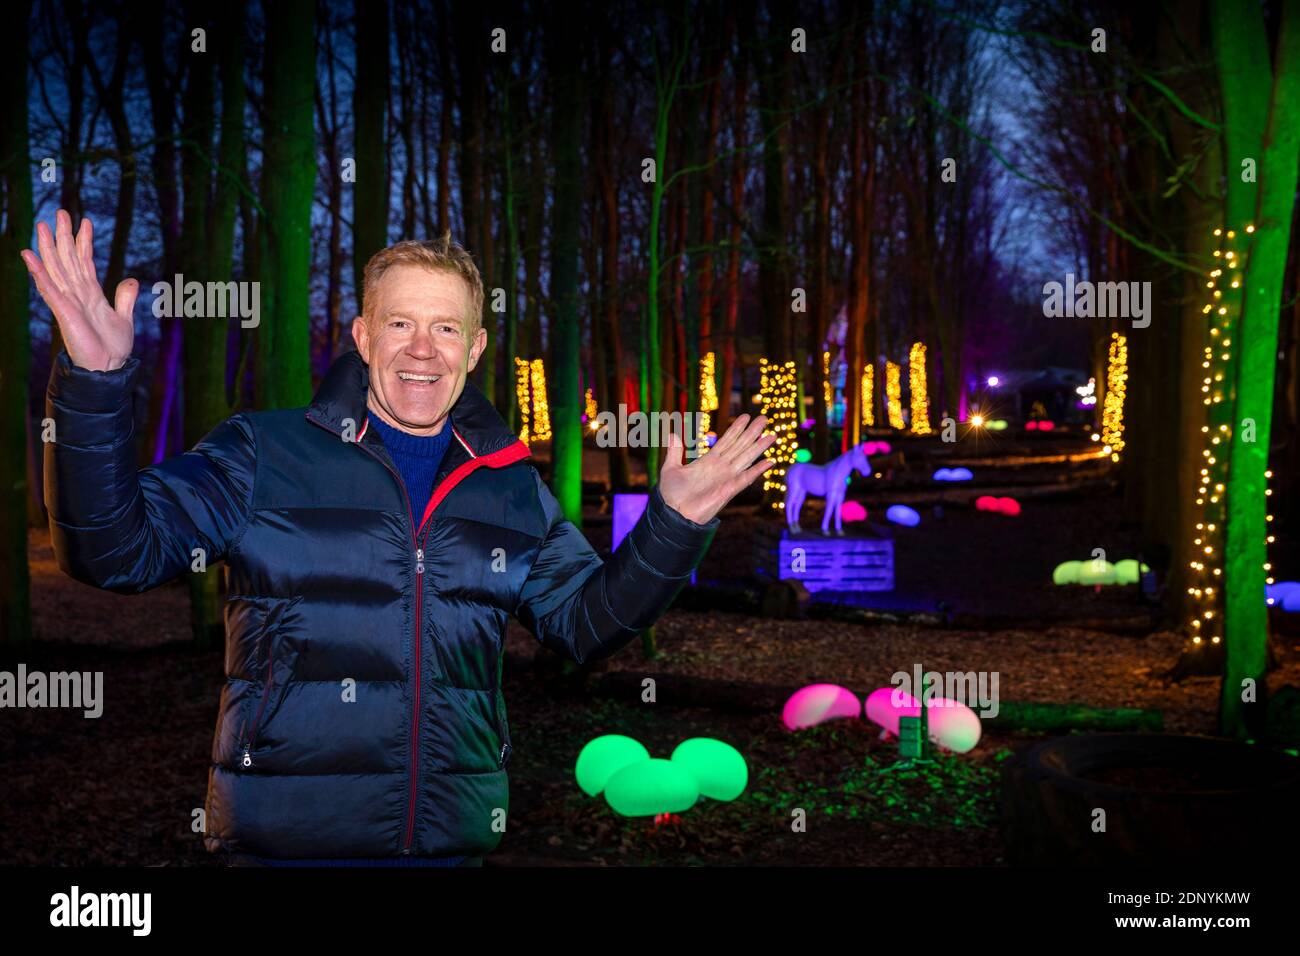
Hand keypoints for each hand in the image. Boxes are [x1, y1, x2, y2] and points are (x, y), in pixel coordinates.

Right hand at [20, 209, 137, 371]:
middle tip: (61, 212)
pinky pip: (48, 288)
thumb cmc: (112, 347)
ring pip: (56, 268)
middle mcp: (77, 294)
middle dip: (64, 236)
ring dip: (48, 248)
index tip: (85, 222)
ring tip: (42, 226)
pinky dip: (38, 271)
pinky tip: (29, 255)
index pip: (85, 261)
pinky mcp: (62, 311)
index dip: (84, 242)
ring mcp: (68, 301)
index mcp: (91, 294)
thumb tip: (132, 281)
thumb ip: (125, 299)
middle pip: (68, 259)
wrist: (108, 368)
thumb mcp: (124, 318)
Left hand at [658, 413, 777, 524]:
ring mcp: (727, 478)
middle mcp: (721, 468)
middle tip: (764, 418)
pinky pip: (746, 478)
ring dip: (759, 447)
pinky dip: (757, 470)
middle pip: (740, 446)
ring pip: (746, 458)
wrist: (674, 514)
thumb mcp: (671, 468)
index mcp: (709, 462)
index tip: (746, 416)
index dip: (736, 429)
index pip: (726, 441)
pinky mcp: (729, 490)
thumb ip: (674, 451)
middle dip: (752, 433)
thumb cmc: (672, 495)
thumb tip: (672, 434)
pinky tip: (769, 462)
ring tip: (772, 435)